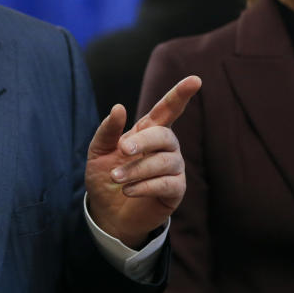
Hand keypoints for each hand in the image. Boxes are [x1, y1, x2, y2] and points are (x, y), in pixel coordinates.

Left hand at [85, 75, 200, 247]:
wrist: (107, 212)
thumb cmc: (105, 176)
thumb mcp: (98, 151)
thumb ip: (108, 130)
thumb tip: (119, 107)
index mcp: (148, 131)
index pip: (168, 109)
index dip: (181, 94)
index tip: (195, 80)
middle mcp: (166, 146)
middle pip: (164, 135)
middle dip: (143, 141)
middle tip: (122, 149)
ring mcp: (173, 168)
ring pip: (164, 161)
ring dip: (137, 169)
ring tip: (117, 178)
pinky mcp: (175, 191)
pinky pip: (166, 183)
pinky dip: (144, 186)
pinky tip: (128, 190)